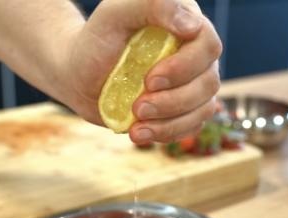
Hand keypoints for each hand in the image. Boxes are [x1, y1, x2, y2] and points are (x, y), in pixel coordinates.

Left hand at [60, 0, 221, 143]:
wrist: (79, 74)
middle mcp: (196, 55)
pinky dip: (167, 134)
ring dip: (171, 123)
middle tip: (138, 107)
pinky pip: (190, 127)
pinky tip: (139, 134)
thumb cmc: (96, 40)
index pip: (208, 45)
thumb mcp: (114, 14)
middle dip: (173, 101)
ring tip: (136, 127)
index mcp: (186, 25)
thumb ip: (152, 6)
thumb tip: (192, 26)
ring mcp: (192, 84)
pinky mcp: (182, 110)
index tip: (150, 79)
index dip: (185, 67)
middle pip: (208, 83)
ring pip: (203, 109)